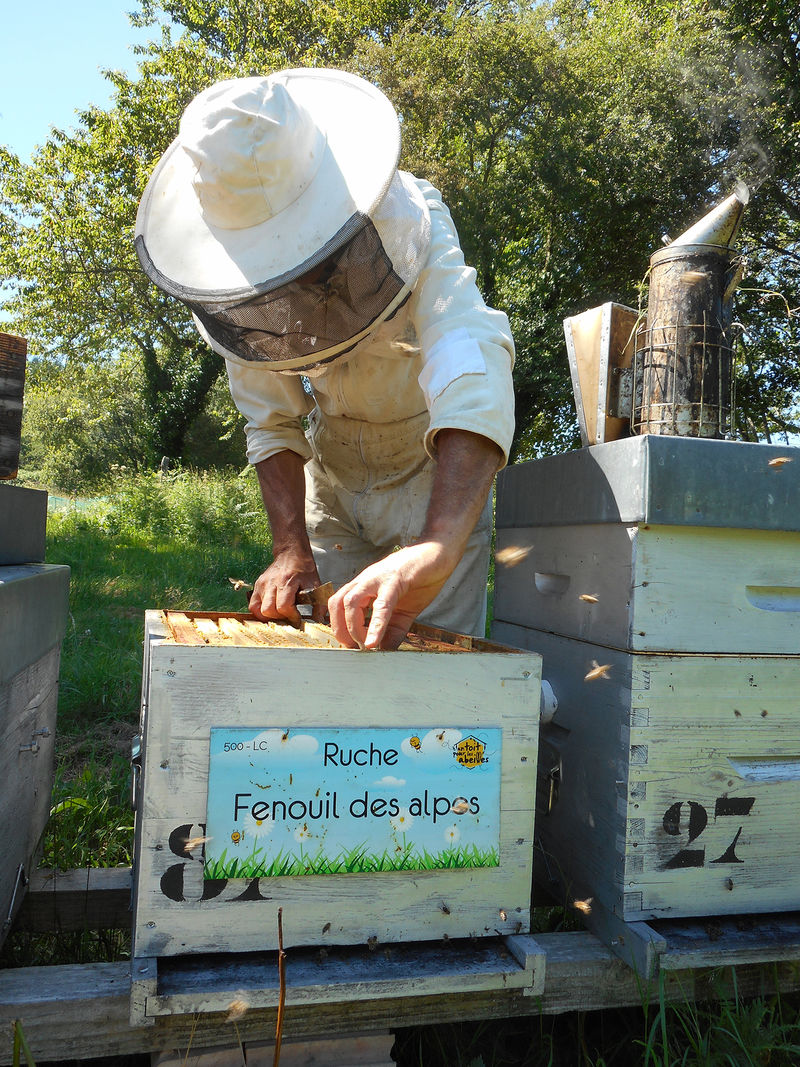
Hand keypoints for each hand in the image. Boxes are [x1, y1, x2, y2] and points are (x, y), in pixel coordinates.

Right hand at [248, 548, 323, 625]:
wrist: (291, 554)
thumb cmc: (303, 569)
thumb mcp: (315, 584)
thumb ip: (318, 603)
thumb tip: (319, 620)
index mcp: (287, 581)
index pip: (284, 606)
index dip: (291, 616)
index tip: (298, 619)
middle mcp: (272, 582)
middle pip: (269, 610)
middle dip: (280, 618)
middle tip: (288, 618)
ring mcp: (262, 584)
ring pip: (259, 609)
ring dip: (270, 616)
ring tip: (280, 615)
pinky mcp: (257, 586)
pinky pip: (253, 605)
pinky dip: (260, 612)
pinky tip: (270, 612)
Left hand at [327, 540, 457, 650]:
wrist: (439, 554)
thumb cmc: (421, 579)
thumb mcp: (404, 611)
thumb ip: (393, 630)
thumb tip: (384, 650)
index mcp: (364, 587)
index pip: (339, 607)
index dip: (340, 629)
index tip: (351, 648)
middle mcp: (366, 580)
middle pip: (337, 603)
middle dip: (341, 630)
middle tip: (355, 648)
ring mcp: (378, 577)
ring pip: (351, 601)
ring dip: (353, 628)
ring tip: (366, 645)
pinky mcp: (396, 578)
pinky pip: (381, 604)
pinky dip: (376, 625)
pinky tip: (375, 641)